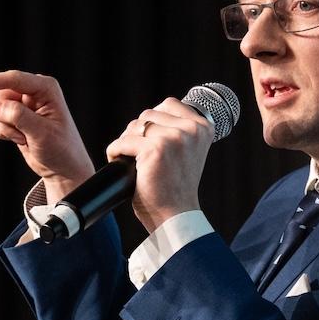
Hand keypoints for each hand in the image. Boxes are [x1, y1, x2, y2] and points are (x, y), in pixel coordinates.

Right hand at [0, 70, 95, 200]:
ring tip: (23, 139)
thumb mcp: (41, 133)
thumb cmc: (60, 149)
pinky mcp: (14, 114)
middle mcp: (33, 90)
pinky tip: (19, 139)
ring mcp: (22, 102)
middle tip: (20, 136)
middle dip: (4, 118)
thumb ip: (17, 116)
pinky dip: (1, 131)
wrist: (63, 168)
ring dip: (3, 127)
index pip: (13, 79)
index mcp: (45, 88)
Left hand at [104, 97, 215, 231]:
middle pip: (149, 114)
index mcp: (203, 128)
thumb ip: (178, 131)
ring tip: (131, 159)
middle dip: (138, 132)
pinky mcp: (155, 150)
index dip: (154, 120)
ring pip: (136, 125)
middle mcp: (191, 130)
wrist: (175, 215)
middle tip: (137, 154)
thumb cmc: (176, 187)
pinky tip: (120, 163)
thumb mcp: (186, 152)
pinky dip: (115, 152)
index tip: (151, 141)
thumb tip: (149, 116)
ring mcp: (174, 139)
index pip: (169, 104)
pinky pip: (123, 142)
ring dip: (127, 140)